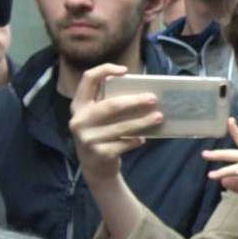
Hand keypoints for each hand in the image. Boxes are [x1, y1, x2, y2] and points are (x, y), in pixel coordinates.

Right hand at [69, 64, 161, 183]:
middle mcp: (79, 120)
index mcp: (78, 106)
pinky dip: (137, 140)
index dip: (105, 70)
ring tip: (159, 117)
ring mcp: (87, 138)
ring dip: (143, 121)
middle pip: (111, 105)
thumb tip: (141, 92)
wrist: (95, 168)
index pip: (88, 80)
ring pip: (122, 126)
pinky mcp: (99, 153)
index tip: (124, 71)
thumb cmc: (102, 135)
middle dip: (135, 101)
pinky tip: (143, 139)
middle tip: (153, 99)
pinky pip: (125, 143)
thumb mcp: (98, 118)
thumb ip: (109, 104)